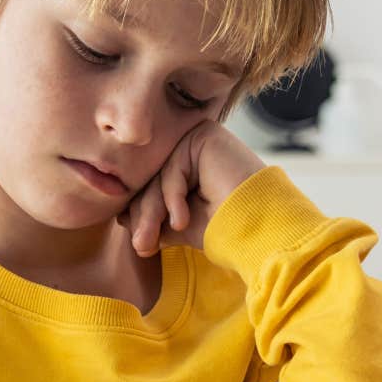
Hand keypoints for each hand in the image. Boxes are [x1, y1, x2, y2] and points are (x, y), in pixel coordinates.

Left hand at [117, 121, 266, 256]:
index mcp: (188, 166)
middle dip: (144, 216)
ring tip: (150, 242)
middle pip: (152, 179)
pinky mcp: (205, 135)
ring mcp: (200, 138)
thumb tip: (121, 216)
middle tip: (140, 246)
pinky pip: (173, 169)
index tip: (138, 243)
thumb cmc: (224, 229)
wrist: (259, 228)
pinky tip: (180, 221)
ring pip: (158, 175)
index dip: (140, 213)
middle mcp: (193, 148)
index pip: (151, 185)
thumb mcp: (177, 224)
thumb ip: (152, 215)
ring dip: (152, 213)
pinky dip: (172, 199)